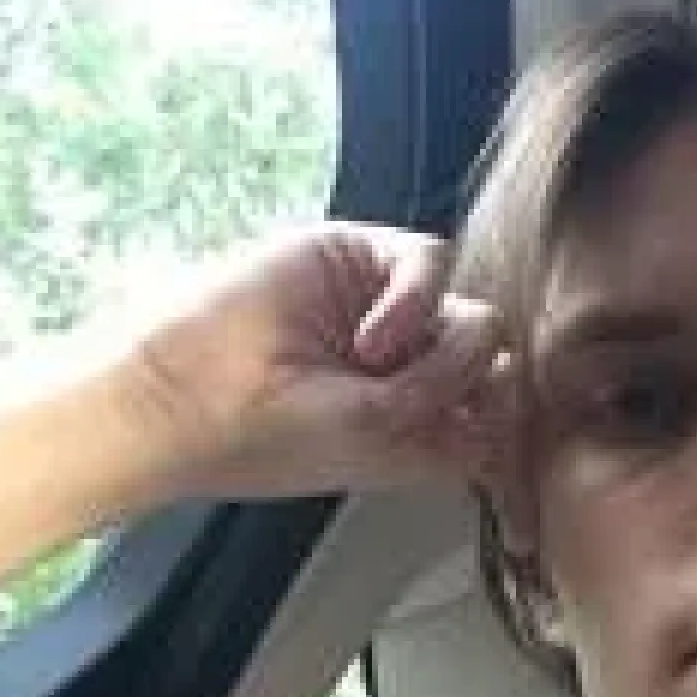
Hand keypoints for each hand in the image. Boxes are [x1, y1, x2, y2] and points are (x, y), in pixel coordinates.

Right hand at [114, 222, 510, 499]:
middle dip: (475, 382)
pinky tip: (372, 337)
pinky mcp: (361, 257)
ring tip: (376, 369)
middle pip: (497, 356)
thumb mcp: (385, 438)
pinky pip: (430, 261)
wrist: (186, 398)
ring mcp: (392, 311)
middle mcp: (414, 364)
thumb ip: (456, 408)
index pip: (500, 407)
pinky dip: (414, 300)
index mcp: (422, 417)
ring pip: (472, 312)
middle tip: (423, 404)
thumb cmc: (271, 437)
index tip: (496, 436)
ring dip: (440, 348)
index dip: (510, 417)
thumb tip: (506, 366)